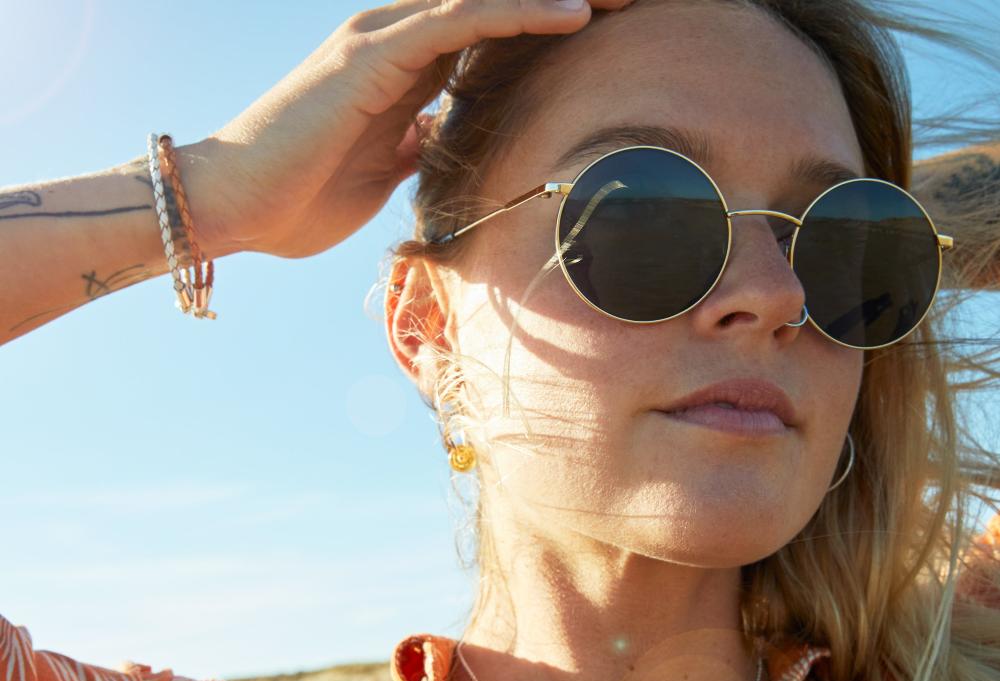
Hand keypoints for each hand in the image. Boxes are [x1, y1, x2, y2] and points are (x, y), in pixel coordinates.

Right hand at [191, 0, 634, 258]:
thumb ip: (417, 146)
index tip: (606, 33)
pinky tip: (575, 14)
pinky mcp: (374, 57)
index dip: (543, 27)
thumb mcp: (384, 172)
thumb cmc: (300, 197)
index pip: (487, 32)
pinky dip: (518, 13)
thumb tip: (446, 143)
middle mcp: (395, 40)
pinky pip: (460, 21)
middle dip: (564, 0)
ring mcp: (382, 41)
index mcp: (401, 69)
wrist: (233, 206)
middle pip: (493, 4)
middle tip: (635, 2)